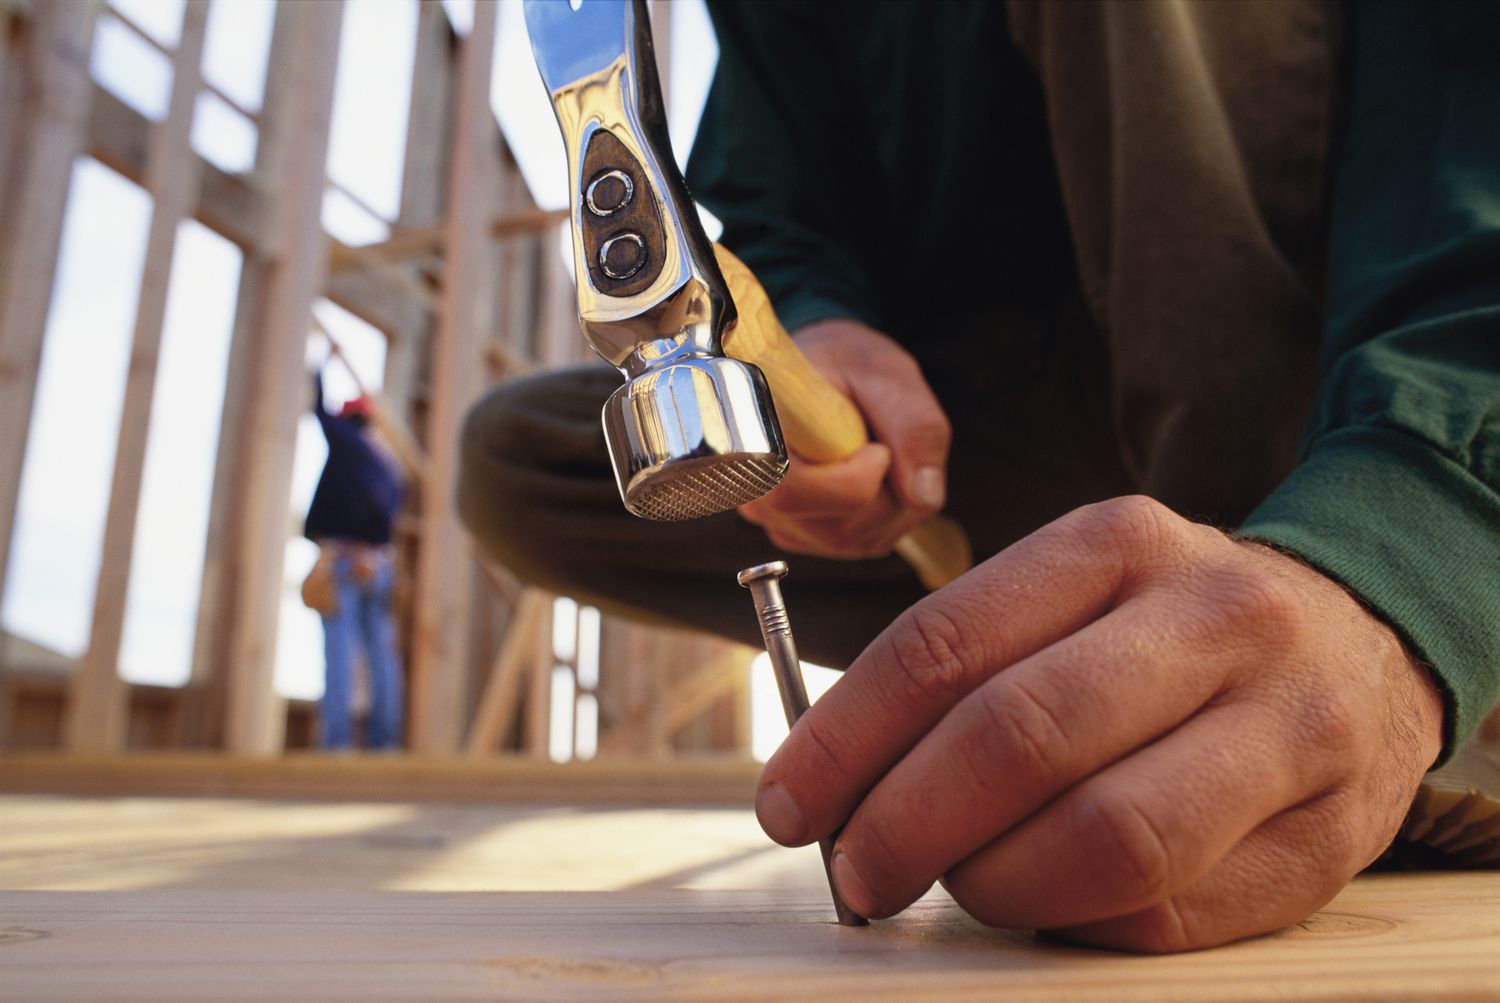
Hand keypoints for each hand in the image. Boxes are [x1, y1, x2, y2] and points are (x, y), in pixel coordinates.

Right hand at [738, 319, 950, 558]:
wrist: (823, 372)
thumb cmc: (843, 363)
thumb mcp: (886, 372)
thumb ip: (912, 426)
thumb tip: (924, 496)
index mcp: (754, 440)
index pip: (792, 492)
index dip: (850, 478)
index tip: (876, 445)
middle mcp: (758, 494)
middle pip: (839, 528)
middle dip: (888, 491)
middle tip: (886, 440)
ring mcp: (782, 522)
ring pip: (858, 539)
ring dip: (894, 500)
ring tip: (880, 450)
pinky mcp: (807, 536)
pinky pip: (865, 542)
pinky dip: (889, 513)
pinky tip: (875, 474)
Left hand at [755, 496, 1443, 951]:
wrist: (1362, 641)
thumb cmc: (1168, 632)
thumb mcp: (1075, 594)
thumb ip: (967, 666)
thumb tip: (834, 780)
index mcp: (1117, 543)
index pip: (944, 645)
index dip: (846, 738)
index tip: (790, 803)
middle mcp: (1214, 618)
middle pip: (1020, 738)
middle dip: (907, 824)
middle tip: (860, 873)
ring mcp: (1289, 725)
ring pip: (1107, 839)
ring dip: (997, 885)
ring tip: (963, 885)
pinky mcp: (1332, 835)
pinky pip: (1173, 913)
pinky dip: (1082, 924)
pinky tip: (1056, 902)